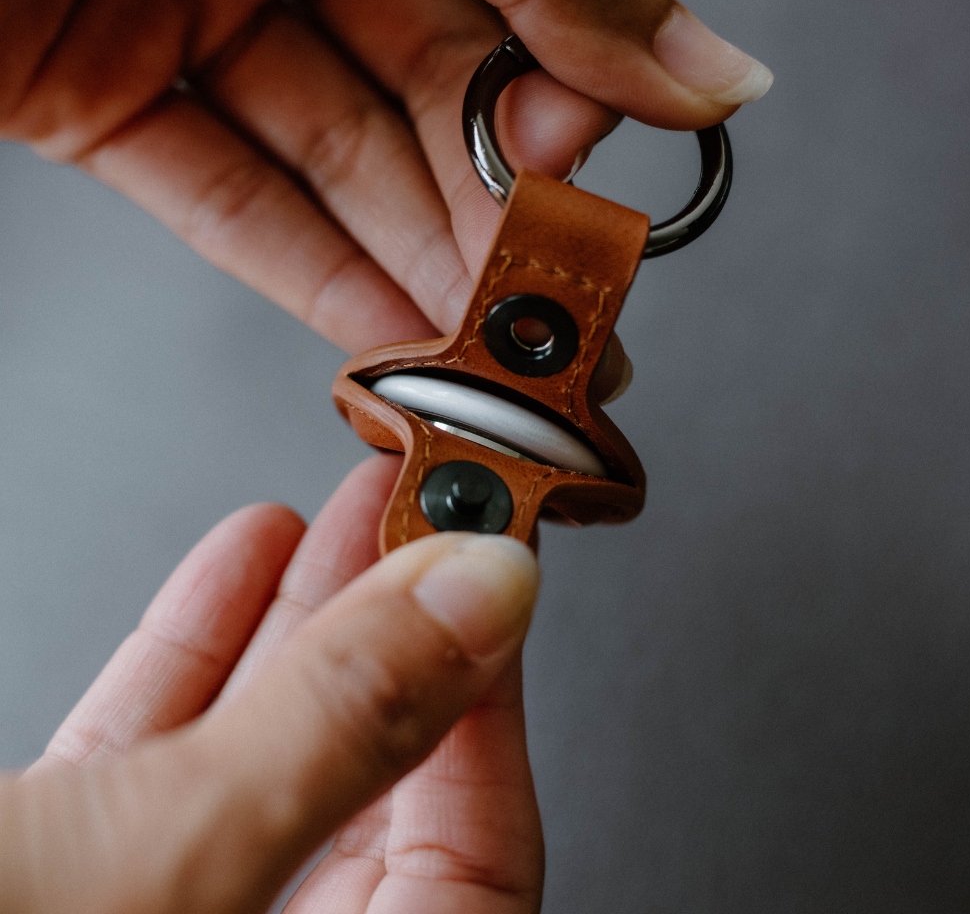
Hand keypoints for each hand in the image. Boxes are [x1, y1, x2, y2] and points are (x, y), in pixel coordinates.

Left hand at [0, 0, 771, 355]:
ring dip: (413, 267)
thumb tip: (709, 66)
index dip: (569, 103)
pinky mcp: (98, 88)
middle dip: (494, 219)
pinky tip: (380, 343)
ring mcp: (189, 3)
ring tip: (485, 360)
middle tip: (557, 322)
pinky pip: (229, 195)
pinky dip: (306, 274)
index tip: (606, 200)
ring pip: (336, 161)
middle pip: (428, 95)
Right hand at [0, 454, 543, 913]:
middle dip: (395, 636)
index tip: (487, 577)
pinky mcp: (59, 895)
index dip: (488, 703)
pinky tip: (234, 562)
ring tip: (337, 515)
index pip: (473, 862)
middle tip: (418, 519)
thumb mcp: (160, 869)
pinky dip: (194, 658)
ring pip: (264, 767)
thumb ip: (340, 730)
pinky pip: (154, 771)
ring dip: (303, 628)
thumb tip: (489, 593)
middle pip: (374, 799)